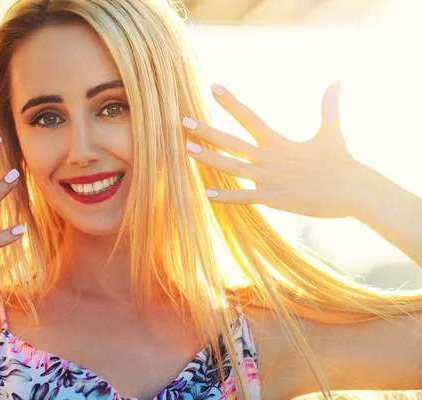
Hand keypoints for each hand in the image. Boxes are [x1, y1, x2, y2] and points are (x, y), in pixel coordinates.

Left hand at [183, 82, 368, 218]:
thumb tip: (338, 80)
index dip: (230, 101)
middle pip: (231, 141)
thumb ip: (328, 106)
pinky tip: (206, 193)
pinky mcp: (273, 198)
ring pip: (231, 167)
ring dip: (208, 158)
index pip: (249, 117)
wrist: (355, 190)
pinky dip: (225, 196)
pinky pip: (244, 197)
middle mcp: (269, 158)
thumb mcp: (331, 131)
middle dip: (206, 131)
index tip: (213, 86)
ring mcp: (269, 179)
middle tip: (183, 121)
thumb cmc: (342, 162)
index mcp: (278, 142)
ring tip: (186, 149)